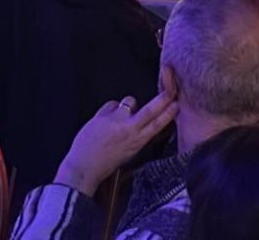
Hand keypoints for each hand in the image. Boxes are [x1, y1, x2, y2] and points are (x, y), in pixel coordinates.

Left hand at [53, 90, 178, 196]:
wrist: (83, 166)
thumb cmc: (106, 162)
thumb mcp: (128, 153)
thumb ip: (136, 136)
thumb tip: (141, 122)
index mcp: (137, 142)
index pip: (157, 125)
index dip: (168, 113)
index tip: (175, 104)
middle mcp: (129, 129)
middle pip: (150, 110)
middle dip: (162, 100)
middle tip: (170, 91)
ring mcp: (115, 120)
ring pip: (129, 101)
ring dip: (128, 106)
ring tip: (119, 117)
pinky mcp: (102, 115)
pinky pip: (112, 104)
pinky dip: (111, 110)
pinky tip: (105, 120)